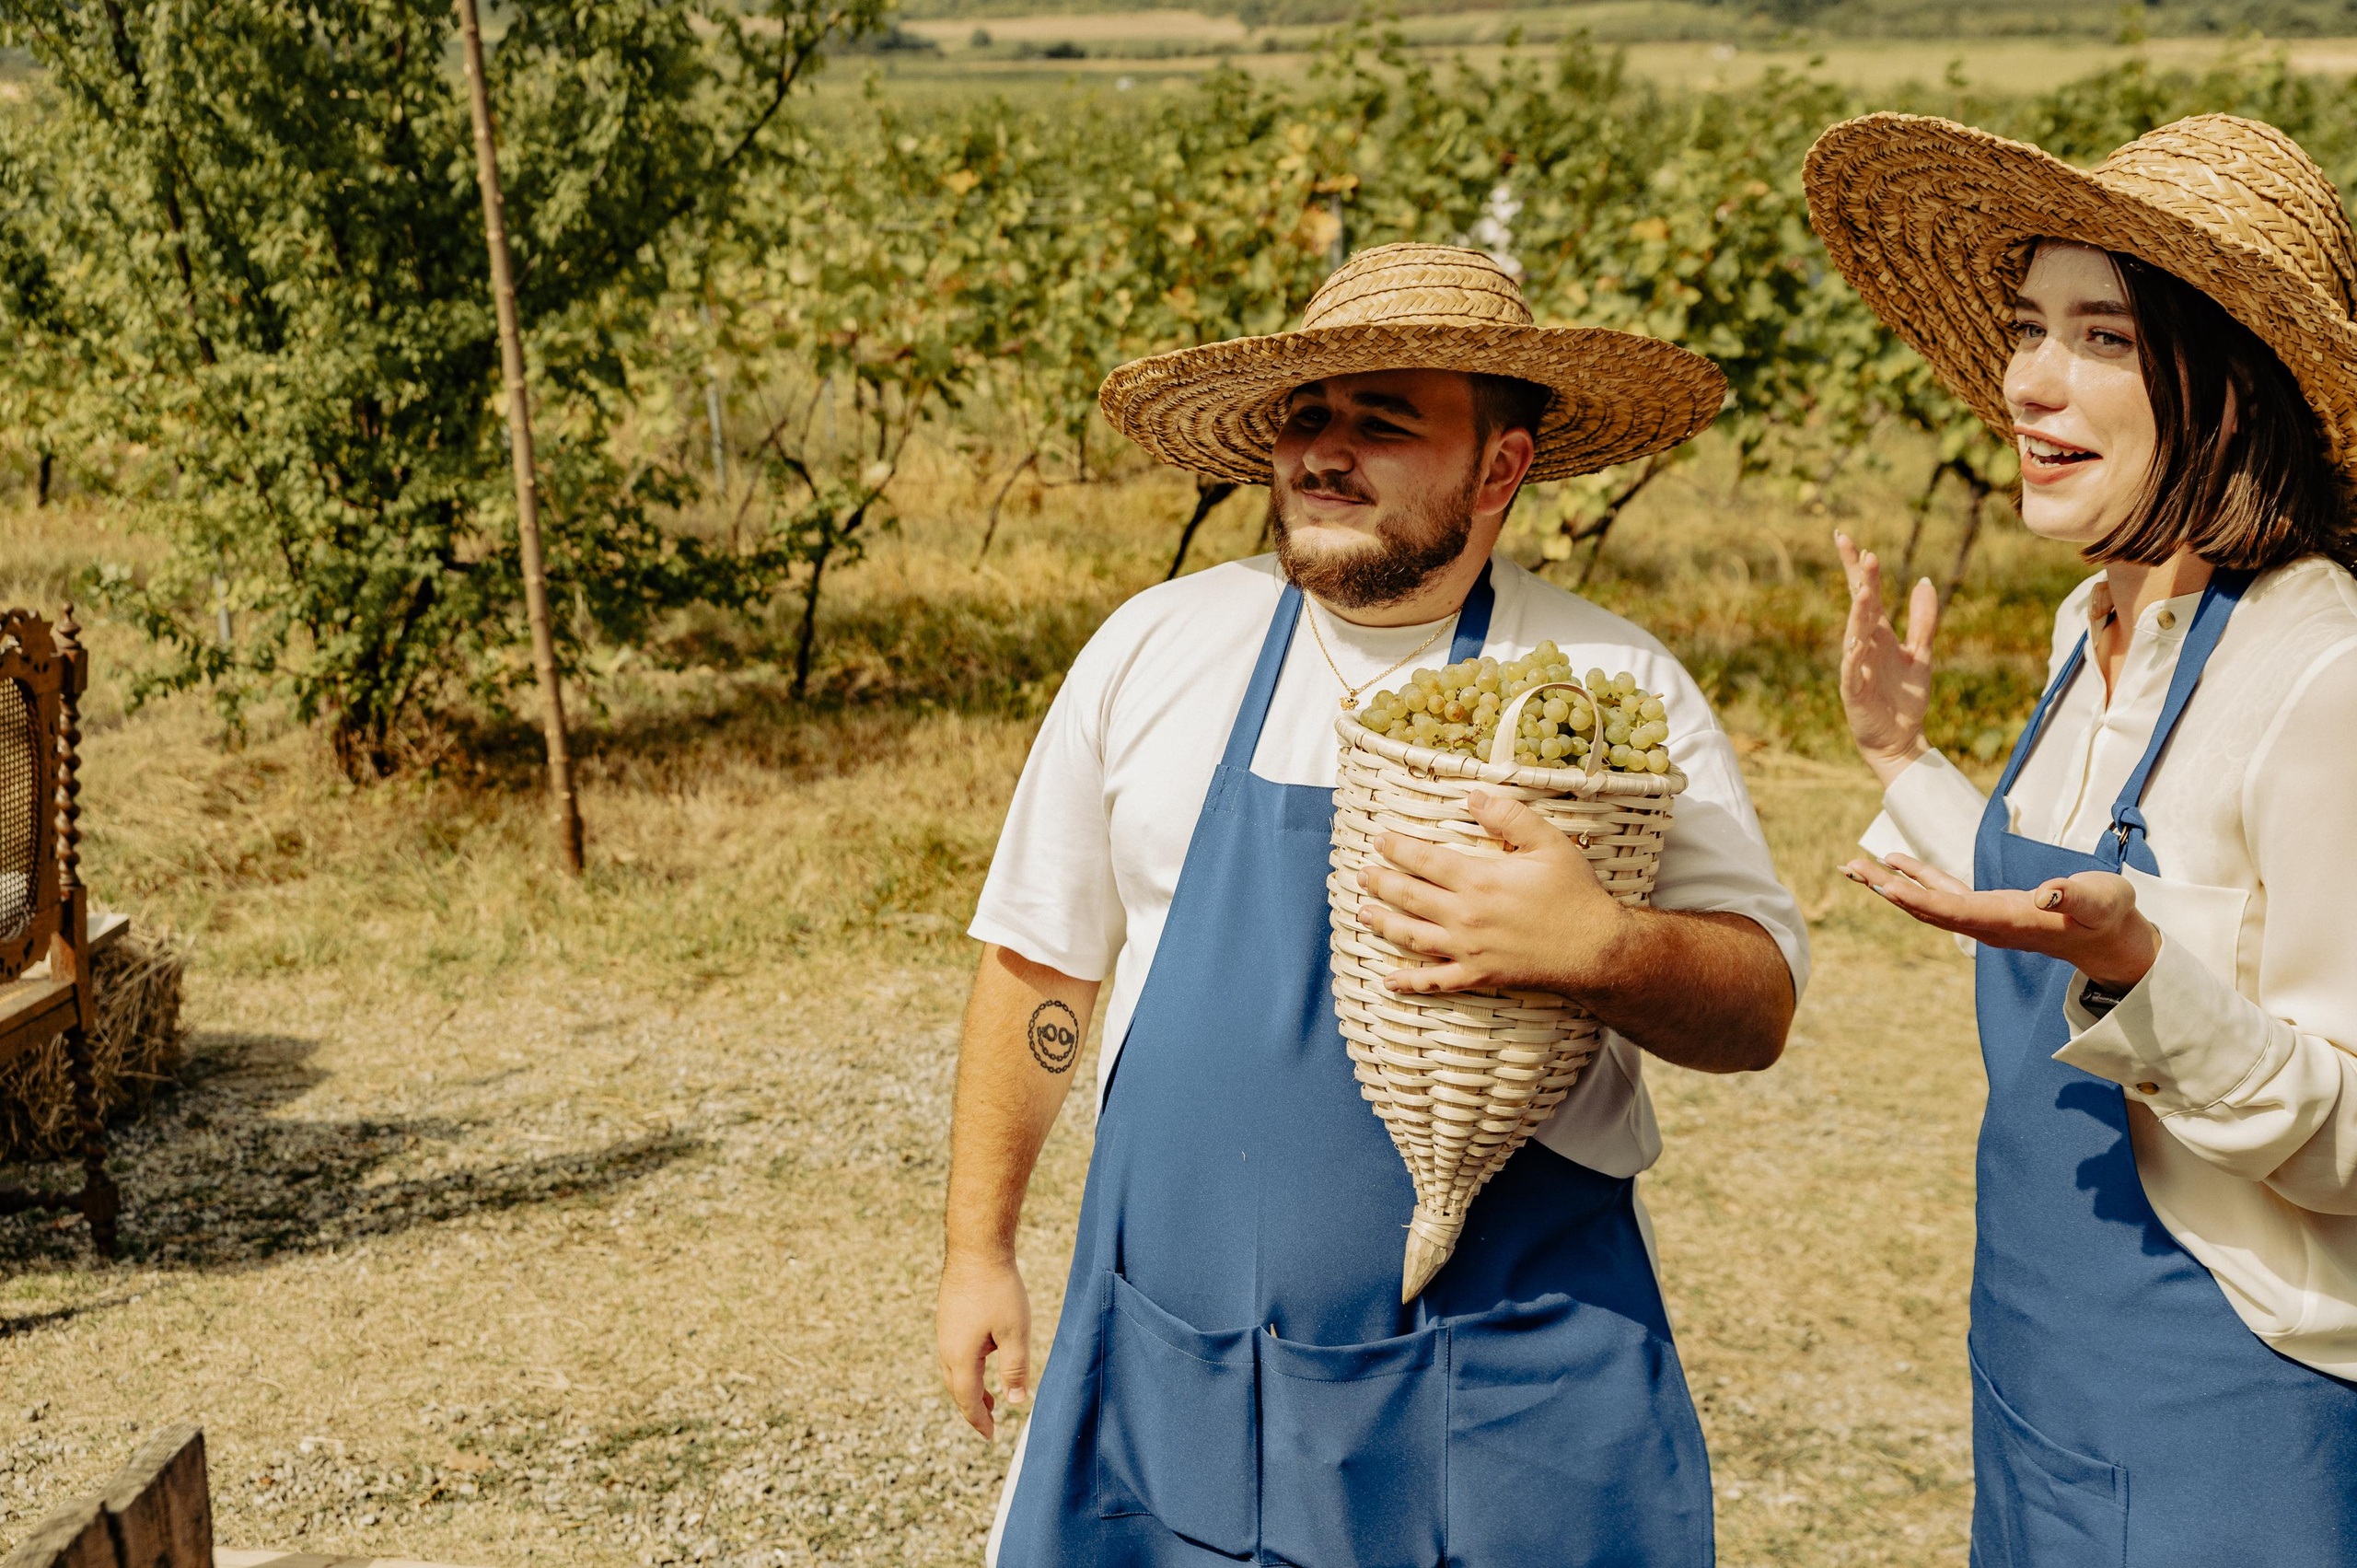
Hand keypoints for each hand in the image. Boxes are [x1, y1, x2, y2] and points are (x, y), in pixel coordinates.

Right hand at [937, 1250, 1030, 1438]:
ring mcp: (944, 1332)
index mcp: (961, 1358)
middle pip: (957, 1389)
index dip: (980, 1421)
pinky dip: (967, 1369)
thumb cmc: (999, 1290)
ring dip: (970, 1389)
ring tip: (991, 1399)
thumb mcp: (1015, 1333)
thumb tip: (1015, 1402)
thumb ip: (1015, 1369)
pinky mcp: (948, 1317)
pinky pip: (954, 1354)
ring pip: (954, 1371)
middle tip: (990, 1423)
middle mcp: (946, 1348)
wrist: (976, 1250)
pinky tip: (984, 1359)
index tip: (991, 1437)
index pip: (968, 1400)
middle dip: (974, 1409)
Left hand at [1357, 789, 1629, 996]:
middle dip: (1381, 883)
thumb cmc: (1575, 893)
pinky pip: (1437, 980)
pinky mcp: (1478, 974)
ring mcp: (1468, 948)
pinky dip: (1410, 982)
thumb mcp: (1549, 843)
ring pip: (1413, 936)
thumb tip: (1474, 794)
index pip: (1424, 860)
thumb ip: (1510, 816)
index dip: (1397, 849)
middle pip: (1410, 896)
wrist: (1596, 948)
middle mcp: (1465, 915)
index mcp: (1478, 879)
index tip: (1379, 840)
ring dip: (1384, 924)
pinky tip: (1389, 981)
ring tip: (1363, 913)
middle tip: (1362, 874)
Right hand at [1836, 531, 1937, 786]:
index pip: (1863, 592)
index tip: (1847, 538)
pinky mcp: (1854, 692)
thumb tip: (1924, 581)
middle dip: (1861, 579)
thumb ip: (1923, 619)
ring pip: (1854, 633)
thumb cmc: (1905, 698)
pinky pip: (1852, 671)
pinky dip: (1854, 657)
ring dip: (1858, 612)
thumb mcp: (1922, 653)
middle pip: (1859, 605)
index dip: (1857, 567)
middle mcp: (1863, 645)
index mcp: (1878, 633)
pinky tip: (1856, 643)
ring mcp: (1856, 667)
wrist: (1900, 739)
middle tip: (1861, 550)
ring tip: (1864, 591)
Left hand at [1840, 852, 2159, 988]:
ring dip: (1890, 884)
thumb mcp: (2102, 899)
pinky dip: (1915, 877)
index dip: (1920, 898)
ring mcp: (1983, 918)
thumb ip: (2075, 895)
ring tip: (1854, 867)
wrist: (2111, 938)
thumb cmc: (2108, 915)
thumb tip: (2048, 891)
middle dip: (1887, 889)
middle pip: (1926, 907)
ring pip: (1927, 901)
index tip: (1886, 885)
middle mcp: (1987, 923)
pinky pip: (1941, 893)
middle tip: (1849, 869)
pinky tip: (1894, 862)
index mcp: (2009, 920)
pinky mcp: (1986, 908)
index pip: (1955, 910)